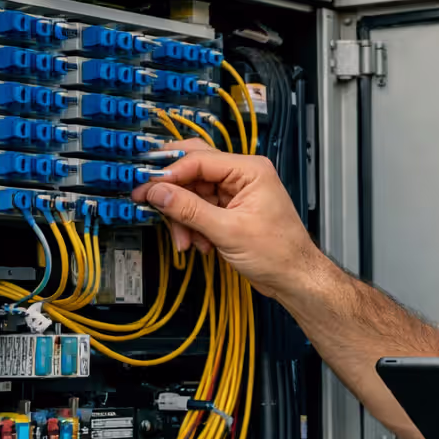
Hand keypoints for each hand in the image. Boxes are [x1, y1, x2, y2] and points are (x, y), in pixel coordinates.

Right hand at [131, 139, 323, 296]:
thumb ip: (189, 209)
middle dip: (173, 192)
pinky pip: (200, 210)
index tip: (145, 186)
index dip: (169, 173)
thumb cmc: (279, 253)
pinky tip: (200, 245)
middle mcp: (243, 176)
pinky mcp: (230, 210)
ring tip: (186, 241)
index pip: (199, 159)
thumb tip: (158, 192)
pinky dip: (193, 227)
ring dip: (184, 218)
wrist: (294, 278)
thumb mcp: (227, 231)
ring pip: (193, 194)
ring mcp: (236, 193)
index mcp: (250, 169)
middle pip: (194, 171)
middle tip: (148, 201)